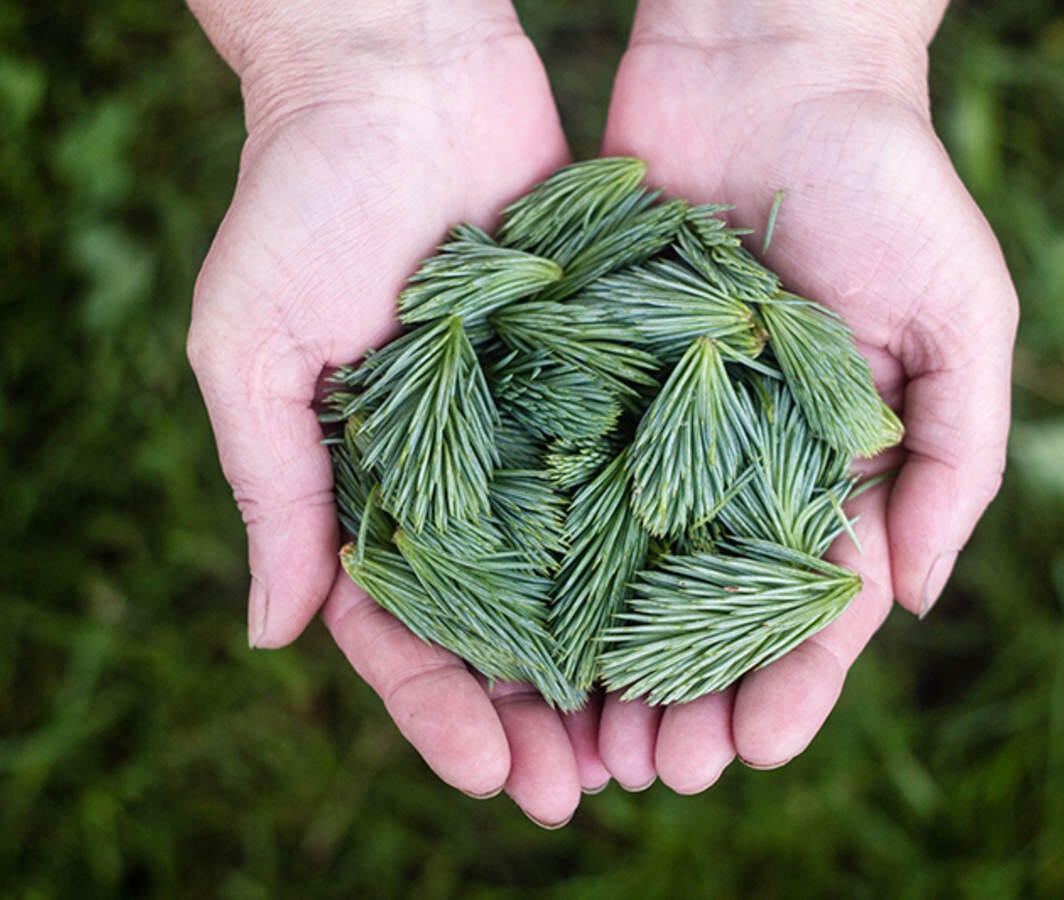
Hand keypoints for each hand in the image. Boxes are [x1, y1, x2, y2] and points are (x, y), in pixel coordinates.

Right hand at [186, 0, 604, 824]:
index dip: (440, 712)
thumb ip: (270, 489)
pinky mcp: (604, 371)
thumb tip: (269, 634)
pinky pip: (638, 469)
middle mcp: (460, 472)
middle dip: (539, 713)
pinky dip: (667, 542)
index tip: (491, 777)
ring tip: (658, 740)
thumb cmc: (301, 201)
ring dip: (614, 658)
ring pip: (581, 568)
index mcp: (369, 486)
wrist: (399, 71)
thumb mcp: (252, 349)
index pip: (401, 629)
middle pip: (502, 623)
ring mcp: (536, 427)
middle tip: (587, 791)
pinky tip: (709, 610)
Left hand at [592, 1, 1017, 792]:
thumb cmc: (889, 182)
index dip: (790, 685)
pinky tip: (519, 618)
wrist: (771, 66)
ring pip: (626, 561)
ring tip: (580, 734)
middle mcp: (739, 455)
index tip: (752, 753)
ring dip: (607, 653)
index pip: (811, 603)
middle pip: (708, 604)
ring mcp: (658, 418)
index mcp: (830, 461)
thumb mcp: (961, 316)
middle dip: (687, 693)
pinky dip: (544, 548)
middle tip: (651, 773)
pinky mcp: (588, 369)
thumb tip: (916, 600)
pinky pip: (563, 471)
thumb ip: (955, 456)